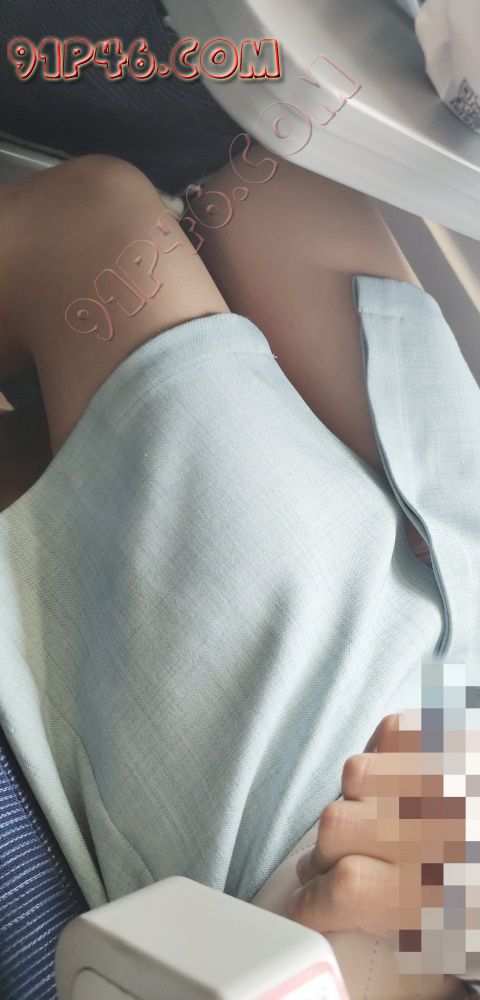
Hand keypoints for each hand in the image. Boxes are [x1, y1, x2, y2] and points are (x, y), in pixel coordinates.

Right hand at [286, 712, 465, 948]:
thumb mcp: (460, 939)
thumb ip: (401, 928)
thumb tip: (343, 919)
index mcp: (446, 892)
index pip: (344, 887)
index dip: (310, 901)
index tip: (305, 907)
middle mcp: (441, 825)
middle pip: (336, 826)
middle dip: (327, 851)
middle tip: (334, 865)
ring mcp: (449, 772)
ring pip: (354, 774)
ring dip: (355, 800)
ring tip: (375, 817)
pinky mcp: (457, 737)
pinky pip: (392, 729)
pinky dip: (387, 751)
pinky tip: (400, 778)